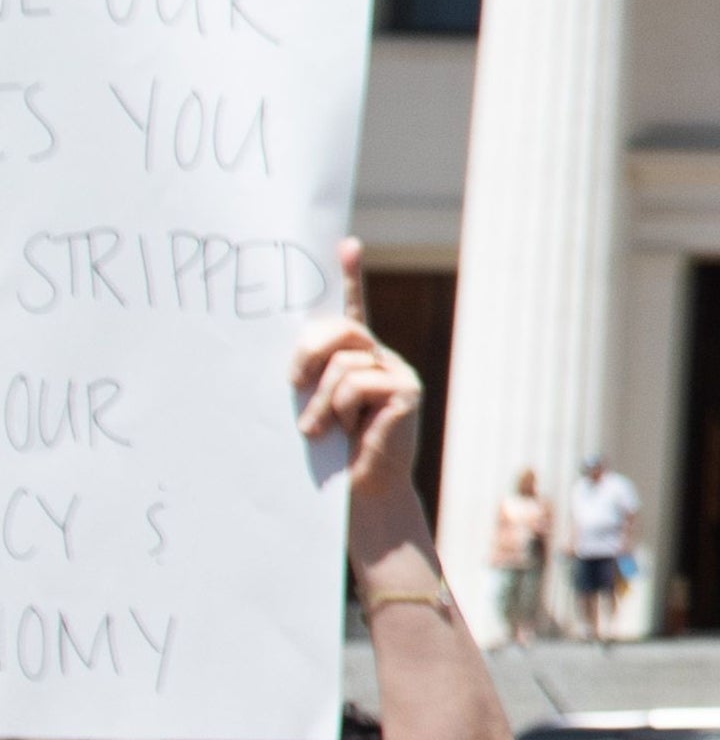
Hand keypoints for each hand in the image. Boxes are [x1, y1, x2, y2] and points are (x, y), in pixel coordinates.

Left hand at [291, 241, 430, 522]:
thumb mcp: (312, 405)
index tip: (346, 244)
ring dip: (319, 401)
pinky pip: (357, 383)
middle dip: (308, 353)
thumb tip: (298, 358)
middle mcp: (380, 359)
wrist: (360, 494)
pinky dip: (340, 410)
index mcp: (356, 359)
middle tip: (292, 384)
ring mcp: (397, 373)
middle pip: (340, 329)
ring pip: (343, 363)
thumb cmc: (327, 454)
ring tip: (319, 431)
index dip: (352, 277)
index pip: (353, 311)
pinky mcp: (406, 391)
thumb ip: (311, 375)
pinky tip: (349, 431)